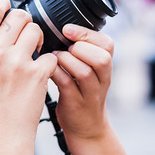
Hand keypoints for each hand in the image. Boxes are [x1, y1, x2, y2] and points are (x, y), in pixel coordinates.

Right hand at [0, 0, 57, 154]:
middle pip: (19, 16)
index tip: (8, 7)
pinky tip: (41, 73)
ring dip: (39, 40)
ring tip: (35, 54)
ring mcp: (17, 62)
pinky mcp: (37, 75)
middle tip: (26, 35)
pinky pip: (50, 55)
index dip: (3, 5)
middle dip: (25, 22)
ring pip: (37, 30)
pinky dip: (48, 63)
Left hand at [51, 24, 113, 141]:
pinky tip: (47, 70)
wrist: (86, 127)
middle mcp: (102, 79)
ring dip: (66, 61)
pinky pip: (67, 85)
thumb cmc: (80, 92)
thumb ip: (78, 51)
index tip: (67, 29)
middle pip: (102, 57)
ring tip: (54, 59)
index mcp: (105, 66)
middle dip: (80, 48)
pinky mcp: (76, 104)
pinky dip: (56, 74)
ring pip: (85, 72)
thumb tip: (55, 28)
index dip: (87, 34)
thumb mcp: (86, 69)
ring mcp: (90, 93)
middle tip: (64, 49)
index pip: (107, 44)